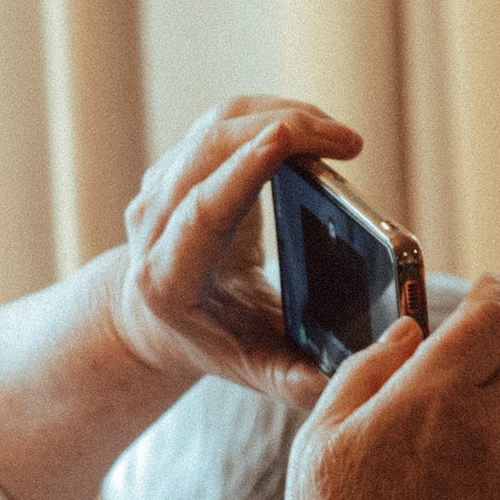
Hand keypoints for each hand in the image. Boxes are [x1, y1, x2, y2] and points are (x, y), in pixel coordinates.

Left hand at [104, 97, 363, 410]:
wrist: (151, 317)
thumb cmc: (213, 339)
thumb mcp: (250, 366)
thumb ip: (292, 379)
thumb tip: (335, 384)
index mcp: (170, 275)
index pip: (202, 209)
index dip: (244, 171)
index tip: (287, 139)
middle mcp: (153, 223)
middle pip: (211, 150)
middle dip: (282, 129)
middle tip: (348, 141)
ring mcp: (160, 185)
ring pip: (218, 124)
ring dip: (283, 114)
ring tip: (339, 137)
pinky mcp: (177, 160)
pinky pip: (224, 121)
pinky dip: (272, 115)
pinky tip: (312, 133)